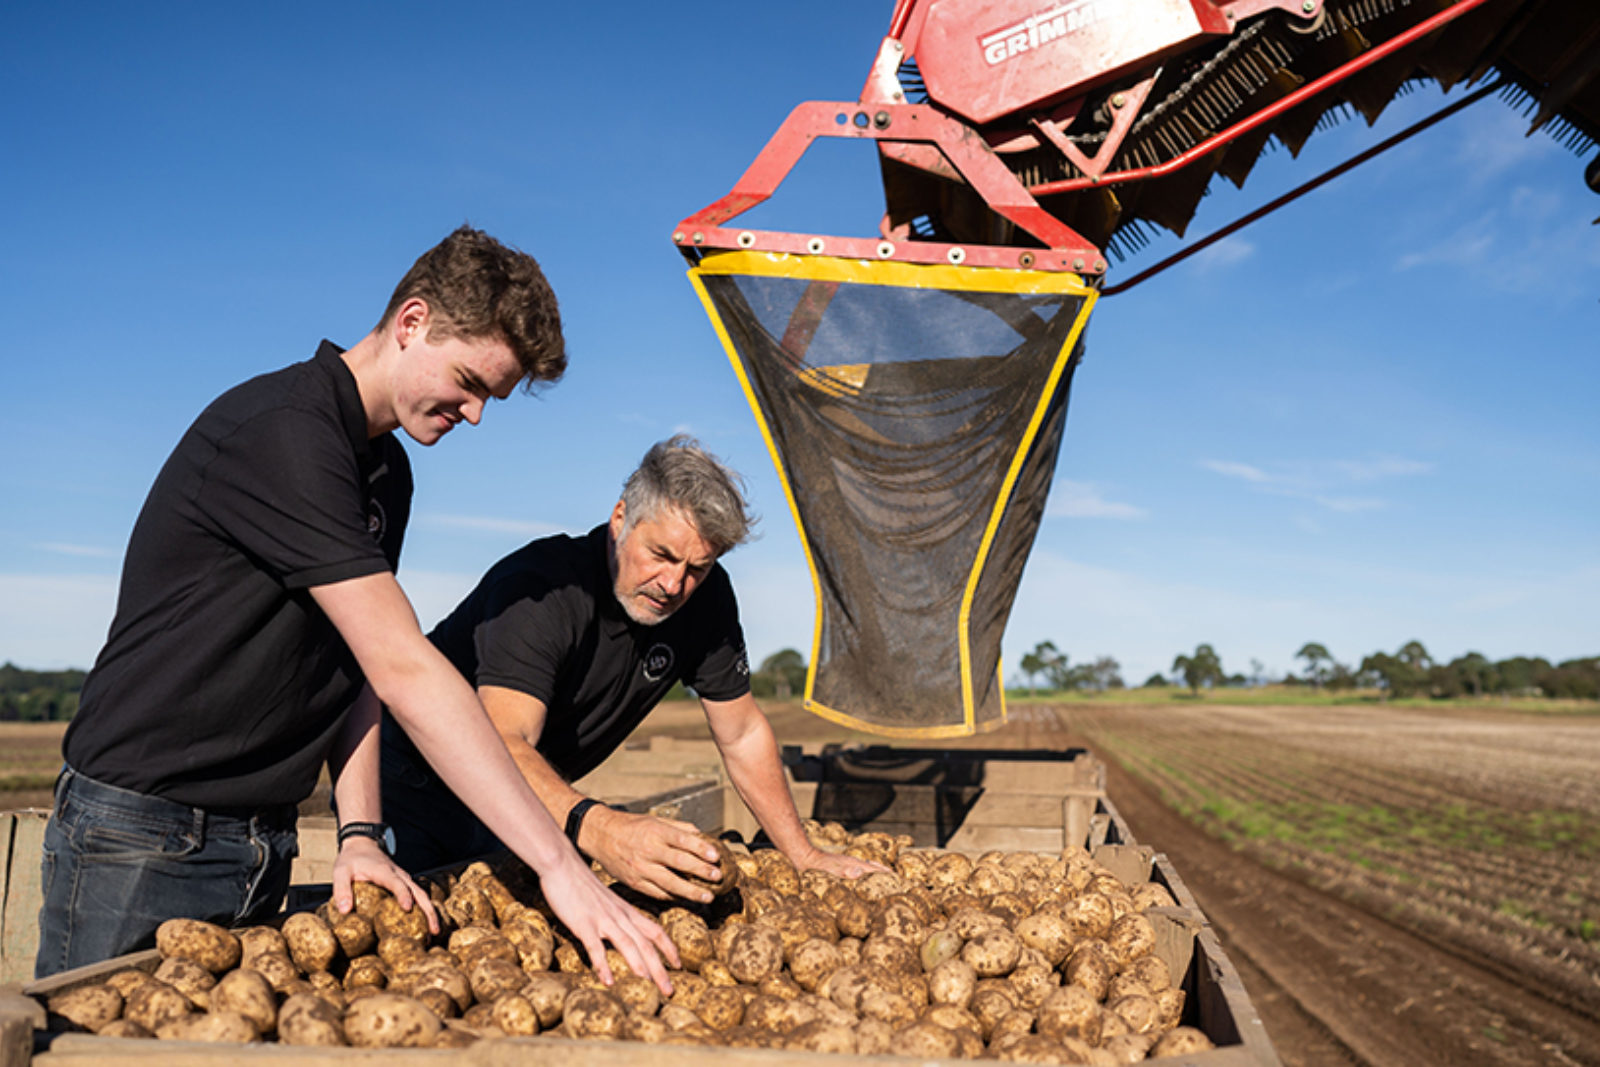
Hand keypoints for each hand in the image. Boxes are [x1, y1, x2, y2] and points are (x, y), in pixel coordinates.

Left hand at [330, 838, 440, 934]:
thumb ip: (341, 889)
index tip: (407, 908)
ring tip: (434, 933)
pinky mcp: (404, 884)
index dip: (403, 895)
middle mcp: (400, 876)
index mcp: (385, 872)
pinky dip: (425, 910)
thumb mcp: (340, 871)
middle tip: (434, 930)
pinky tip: (426, 925)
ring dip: (430, 913)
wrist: (363, 845)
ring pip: (423, 896)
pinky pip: (418, 897)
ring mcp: (404, 880)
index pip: (398, 884)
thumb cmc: (351, 859)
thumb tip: (345, 911)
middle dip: (429, 911)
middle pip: (419, 893)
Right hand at [538, 847, 679, 994]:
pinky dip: (603, 965)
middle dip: (660, 968)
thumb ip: (617, 916)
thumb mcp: (607, 900)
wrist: (562, 864)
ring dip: (640, 966)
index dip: (669, 949)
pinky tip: (608, 981)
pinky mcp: (584, 923)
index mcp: (626, 911)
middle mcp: (620, 916)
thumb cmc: (582, 883)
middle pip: (646, 944)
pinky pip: (595, 947)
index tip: (678, 965)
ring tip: (649, 985)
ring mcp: (602, 919)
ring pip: (628, 944)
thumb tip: (624, 932)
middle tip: (669, 990)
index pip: (655, 931)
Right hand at [582, 808, 723, 902]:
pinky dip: (673, 896)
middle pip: (679, 862)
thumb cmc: (631, 826)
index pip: (683, 840)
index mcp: (655, 831)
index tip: (716, 856)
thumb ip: (679, 828)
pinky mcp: (634, 883)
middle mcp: (648, 850)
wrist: (600, 836)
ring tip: (708, 896)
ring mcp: (641, 868)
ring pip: (670, 883)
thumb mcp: (654, 820)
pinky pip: (657, 893)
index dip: (701, 848)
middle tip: (718, 877)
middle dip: (701, 871)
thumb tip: (702, 836)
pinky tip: (686, 898)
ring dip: (691, 891)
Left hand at [795, 845, 888, 880]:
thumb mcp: (830, 870)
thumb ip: (844, 871)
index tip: (898, 880)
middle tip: (896, 879)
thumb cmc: (816, 866)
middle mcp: (852, 862)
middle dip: (884, 873)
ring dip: (875, 872)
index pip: (874, 870)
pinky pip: (857, 870)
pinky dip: (864, 872)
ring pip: (865, 867)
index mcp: (853, 864)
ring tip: (883, 877)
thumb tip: (860, 871)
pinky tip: (860, 876)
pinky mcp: (839, 866)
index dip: (886, 875)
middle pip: (873, 867)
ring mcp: (846, 863)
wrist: (803, 857)